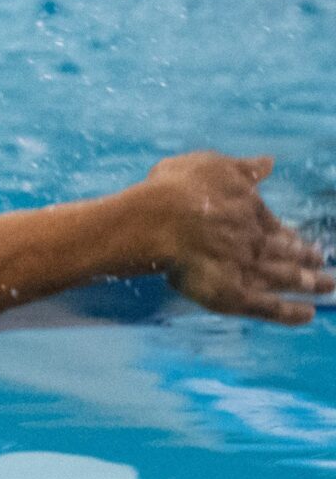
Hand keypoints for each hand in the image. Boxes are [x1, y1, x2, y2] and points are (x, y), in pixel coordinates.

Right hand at [137, 152, 333, 324]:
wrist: (159, 220)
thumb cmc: (176, 189)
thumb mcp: (213, 166)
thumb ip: (243, 169)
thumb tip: (269, 163)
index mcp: (249, 209)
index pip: (273, 226)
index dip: (287, 234)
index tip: (300, 239)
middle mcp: (254, 240)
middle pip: (285, 251)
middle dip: (305, 257)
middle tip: (321, 261)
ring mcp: (247, 268)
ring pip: (286, 277)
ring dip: (310, 282)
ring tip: (328, 287)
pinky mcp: (235, 294)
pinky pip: (267, 307)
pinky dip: (288, 313)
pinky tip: (307, 315)